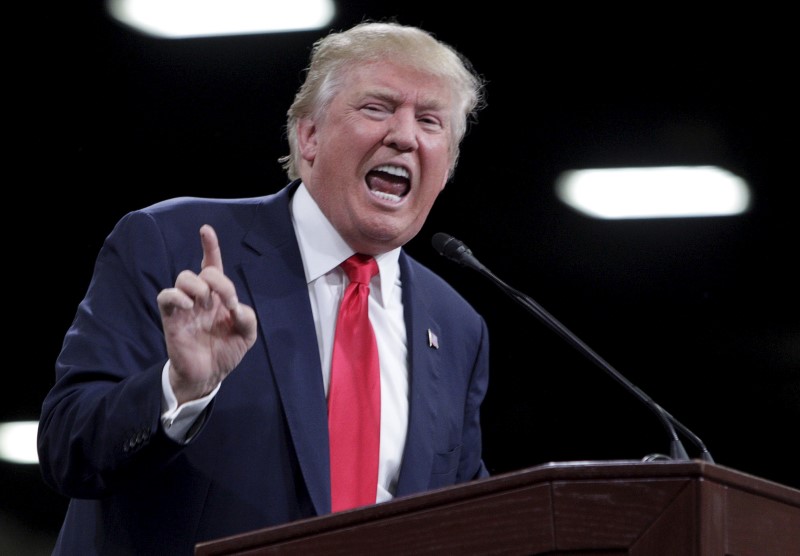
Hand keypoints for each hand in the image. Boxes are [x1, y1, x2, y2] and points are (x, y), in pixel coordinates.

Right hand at [157, 224, 257, 403]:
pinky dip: (177, 296)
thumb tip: (235, 307)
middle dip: (218, 280)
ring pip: (184, 278)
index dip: (209, 247)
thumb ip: (248, 317)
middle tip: (226, 301)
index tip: (205, 229)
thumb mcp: (247, 334)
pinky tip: (189, 307)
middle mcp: (201, 297)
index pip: (212, 265)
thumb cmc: (226, 351)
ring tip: (205, 304)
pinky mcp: (172, 318)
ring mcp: (185, 307)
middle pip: (201, 271)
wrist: (209, 374)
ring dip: (198, 286)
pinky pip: (166, 296)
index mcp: (219, 297)